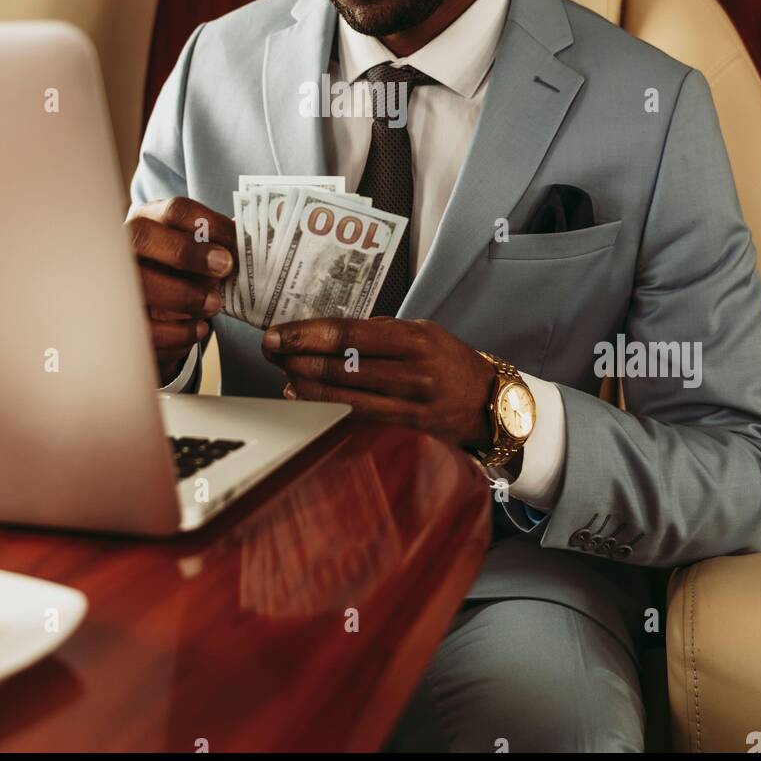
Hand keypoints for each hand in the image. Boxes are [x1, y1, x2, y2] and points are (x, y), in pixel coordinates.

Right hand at [126, 197, 235, 379]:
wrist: (154, 309)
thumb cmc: (182, 271)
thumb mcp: (197, 251)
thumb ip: (220, 244)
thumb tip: (261, 236)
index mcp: (152, 219)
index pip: (176, 210)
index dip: (209, 224)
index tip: (236, 245)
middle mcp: (126, 244)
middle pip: (144, 237)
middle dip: (187, 253)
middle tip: (224, 268)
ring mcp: (114, 279)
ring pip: (139, 283)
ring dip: (183, 295)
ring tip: (214, 305)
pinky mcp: (118, 317)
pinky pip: (143, 325)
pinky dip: (176, 332)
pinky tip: (200, 330)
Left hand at [262, 317, 495, 448]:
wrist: (490, 404)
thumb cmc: (452, 362)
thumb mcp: (425, 332)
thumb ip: (382, 331)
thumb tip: (331, 332)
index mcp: (415, 339)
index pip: (350, 333)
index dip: (308, 334)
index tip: (279, 333)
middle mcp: (412, 372)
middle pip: (341, 365)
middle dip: (298, 357)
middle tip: (270, 350)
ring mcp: (409, 405)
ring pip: (344, 395)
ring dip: (305, 384)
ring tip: (282, 373)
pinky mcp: (406, 429)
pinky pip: (357, 417)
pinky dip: (324, 406)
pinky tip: (302, 397)